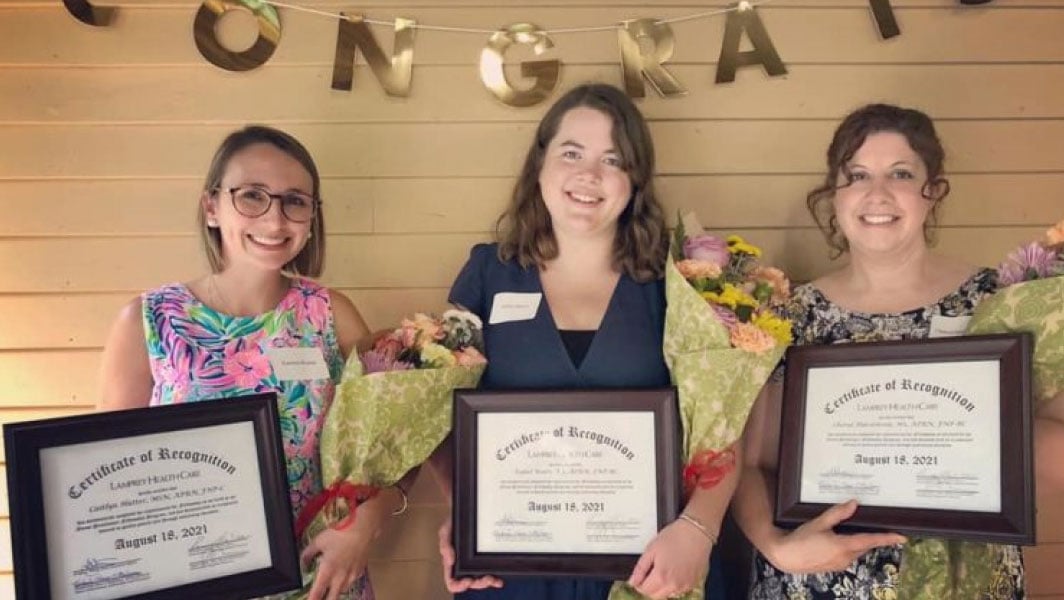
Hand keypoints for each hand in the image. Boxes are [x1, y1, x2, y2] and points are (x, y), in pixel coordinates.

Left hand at [301, 498, 385, 599]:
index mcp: (327, 571)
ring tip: (332, 591)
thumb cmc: (339, 534)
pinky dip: (347, 582)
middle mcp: (340, 577)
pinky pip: (352, 581)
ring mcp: (352, 574)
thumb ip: (308, 553)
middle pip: (333, 597)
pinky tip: (345, 577)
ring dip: (336, 592)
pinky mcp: (361, 569)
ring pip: (343, 590)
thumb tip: (302, 562)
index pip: (317, 593)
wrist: (363, 529)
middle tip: (321, 598)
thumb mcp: (319, 541)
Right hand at [438, 516, 503, 592]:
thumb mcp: (446, 530)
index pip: (452, 581)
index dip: (459, 585)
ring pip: (480, 580)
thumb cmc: (454, 522)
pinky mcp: (484, 560)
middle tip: (486, 579)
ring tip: (493, 579)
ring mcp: (474, 564)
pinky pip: (490, 572)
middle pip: (469, 583)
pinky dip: (495, 578)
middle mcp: (462, 566)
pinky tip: (499, 580)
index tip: (468, 580)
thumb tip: (449, 561)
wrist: (468, 511)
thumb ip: (445, 544)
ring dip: (487, 583)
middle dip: (478, 584)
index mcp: (451, 563)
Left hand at [627, 519, 711, 599]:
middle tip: (649, 575)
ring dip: (662, 589)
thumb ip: (640, 569)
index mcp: (661, 577)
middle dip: (649, 588)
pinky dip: (673, 586)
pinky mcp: (694, 584)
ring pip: (668, 595)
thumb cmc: (674, 537)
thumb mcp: (651, 549)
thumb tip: (632, 582)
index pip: (644, 591)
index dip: (639, 584)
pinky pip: (679, 591)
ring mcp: (685, 586)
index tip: (639, 578)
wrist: (697, 532)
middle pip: (656, 597)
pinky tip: (674, 572)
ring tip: (663, 571)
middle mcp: (674, 586)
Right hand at [767, 499, 905, 573]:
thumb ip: (837, 514)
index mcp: (843, 546)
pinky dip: (849, 547)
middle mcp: (845, 558)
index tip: (901, 537)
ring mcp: (840, 564)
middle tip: (874, 525)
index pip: (870, 541)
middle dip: (869, 537)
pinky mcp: (834, 566)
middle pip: (864, 546)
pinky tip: (839, 539)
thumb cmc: (800, 539)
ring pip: (856, 551)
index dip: (886, 539)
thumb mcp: (819, 523)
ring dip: (858, 542)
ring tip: (852, 529)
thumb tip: (854, 503)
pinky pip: (848, 555)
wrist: (785, 557)